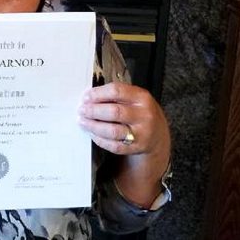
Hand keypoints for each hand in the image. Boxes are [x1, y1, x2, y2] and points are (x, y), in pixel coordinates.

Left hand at [77, 82, 170, 206]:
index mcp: (142, 97)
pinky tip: (92, 133)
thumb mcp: (134, 98)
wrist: (157, 134)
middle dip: (94, 111)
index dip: (98, 94)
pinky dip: (100, 140)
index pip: (117, 91)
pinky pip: (114, 146)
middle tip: (82, 110)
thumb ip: (116, 95)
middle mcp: (145, 115)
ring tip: (83, 121)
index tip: (86, 96)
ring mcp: (142, 133)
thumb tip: (89, 97)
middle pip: (114, 112)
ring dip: (94, 126)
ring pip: (113, 131)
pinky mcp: (136, 148)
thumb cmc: (139, 111)